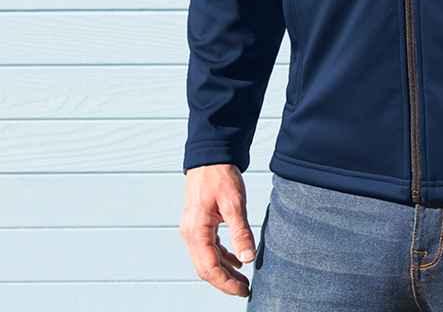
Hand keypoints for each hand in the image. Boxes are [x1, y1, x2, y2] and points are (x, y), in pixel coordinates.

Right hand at [180, 163, 255, 296]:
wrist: (210, 156)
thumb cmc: (220, 175)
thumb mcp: (234, 203)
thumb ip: (240, 232)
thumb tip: (248, 258)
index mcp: (196, 230)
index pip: (209, 267)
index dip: (226, 283)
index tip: (243, 289)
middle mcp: (190, 233)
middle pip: (205, 268)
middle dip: (224, 281)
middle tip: (244, 289)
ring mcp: (193, 229)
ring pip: (206, 259)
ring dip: (223, 271)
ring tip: (242, 279)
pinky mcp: (199, 224)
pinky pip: (208, 248)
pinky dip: (221, 257)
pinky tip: (236, 260)